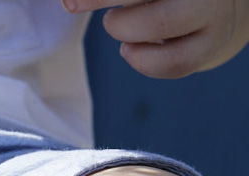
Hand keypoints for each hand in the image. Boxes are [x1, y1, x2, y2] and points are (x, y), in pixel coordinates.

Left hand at [63, 0, 248, 77]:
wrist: (214, 8)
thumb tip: (70, 2)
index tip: (68, 2)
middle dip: (106, 5)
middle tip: (86, 10)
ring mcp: (210, 13)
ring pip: (160, 23)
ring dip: (125, 32)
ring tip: (118, 30)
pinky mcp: (208, 46)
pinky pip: (172, 63)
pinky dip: (142, 61)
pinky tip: (132, 50)